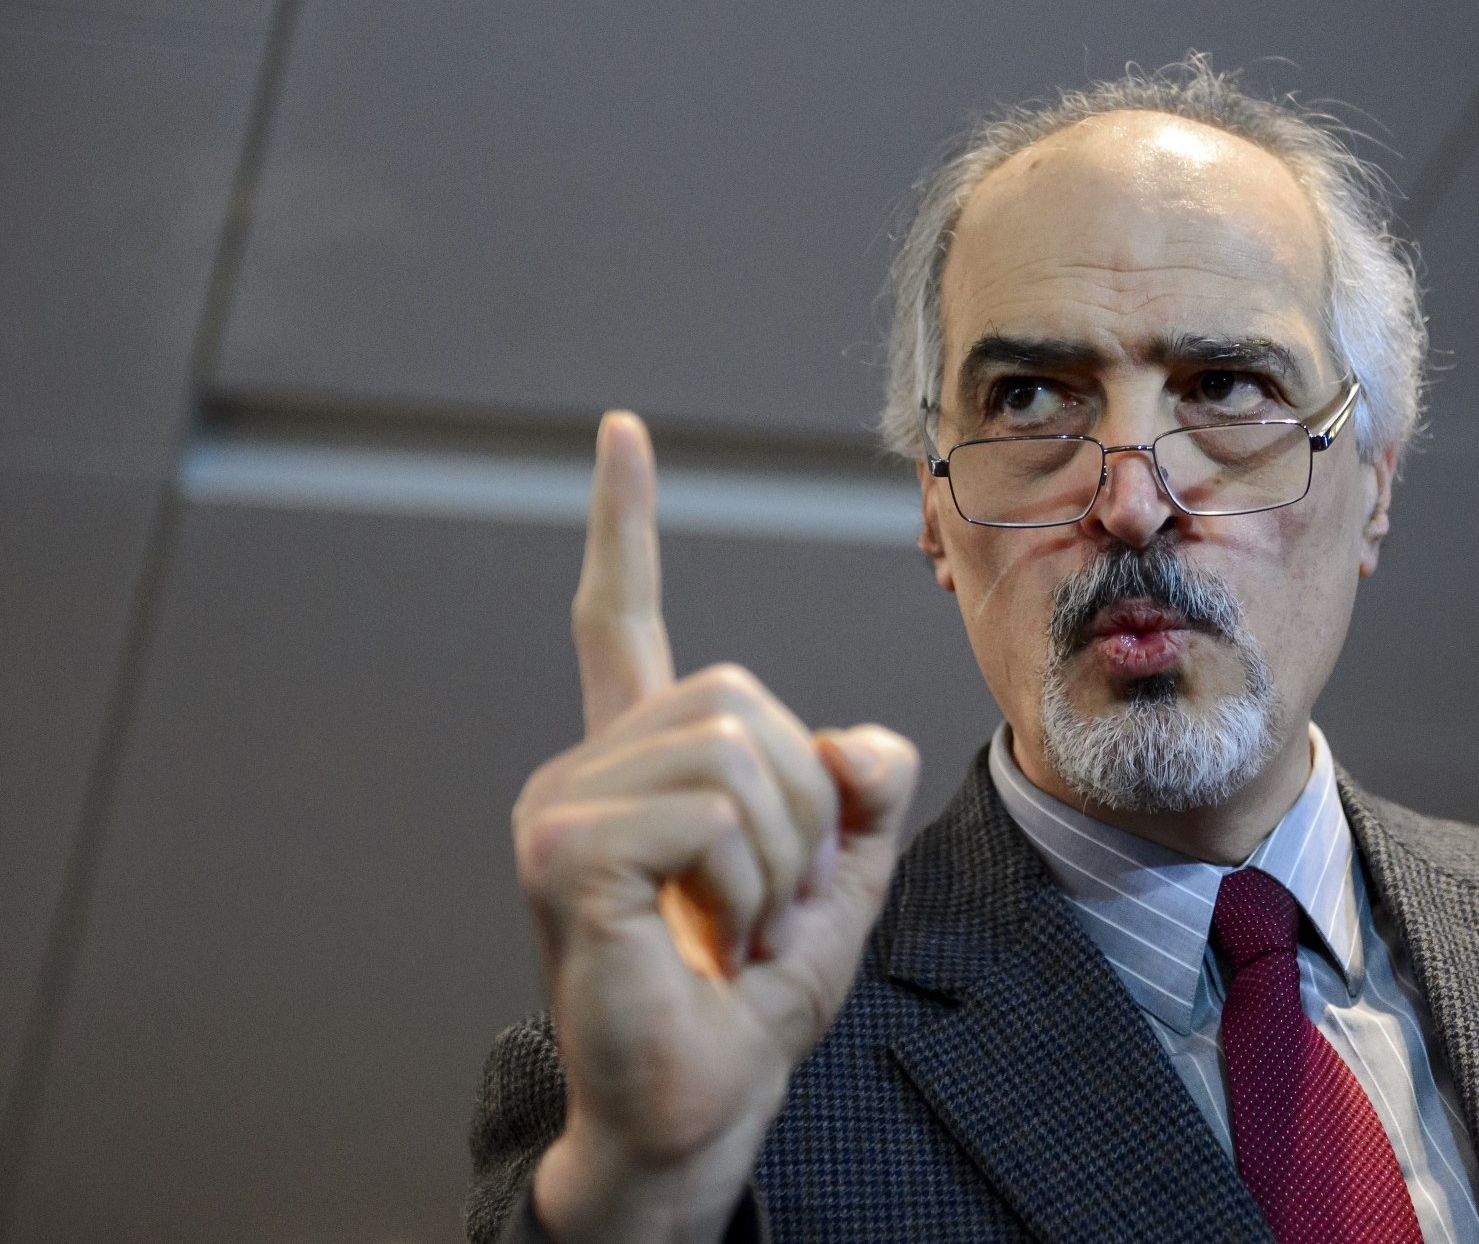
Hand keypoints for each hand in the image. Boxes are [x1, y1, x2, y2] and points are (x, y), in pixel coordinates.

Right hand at [511, 412, 918, 1242]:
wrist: (697, 1108)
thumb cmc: (751, 998)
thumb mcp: (839, 876)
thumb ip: (856, 787)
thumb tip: (852, 739)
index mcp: (641, 763)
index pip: (622, 618)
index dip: (628, 524)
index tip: (625, 431)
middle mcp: (586, 765)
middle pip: (741, 695)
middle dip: (803, 806)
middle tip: (766, 901)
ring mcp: (561, 801)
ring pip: (736, 746)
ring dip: (781, 854)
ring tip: (737, 924)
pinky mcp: (561, 850)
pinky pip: (712, 809)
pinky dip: (750, 881)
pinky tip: (708, 935)